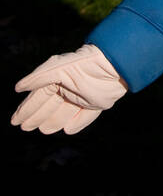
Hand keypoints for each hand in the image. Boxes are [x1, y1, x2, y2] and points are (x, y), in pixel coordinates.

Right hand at [11, 45, 127, 134]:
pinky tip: (68, 130)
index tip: (16, 120)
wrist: (113, 65)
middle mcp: (70, 88)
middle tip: (25, 127)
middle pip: (50, 106)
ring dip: (54, 121)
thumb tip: (18, 88)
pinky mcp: (98, 104)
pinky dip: (77, 123)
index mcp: (58, 79)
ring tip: (44, 130)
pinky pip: (85, 117)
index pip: (39, 97)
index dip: (27, 109)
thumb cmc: (83, 65)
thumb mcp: (58, 69)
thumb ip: (38, 78)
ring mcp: (84, 97)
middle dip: (37, 117)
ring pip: (66, 113)